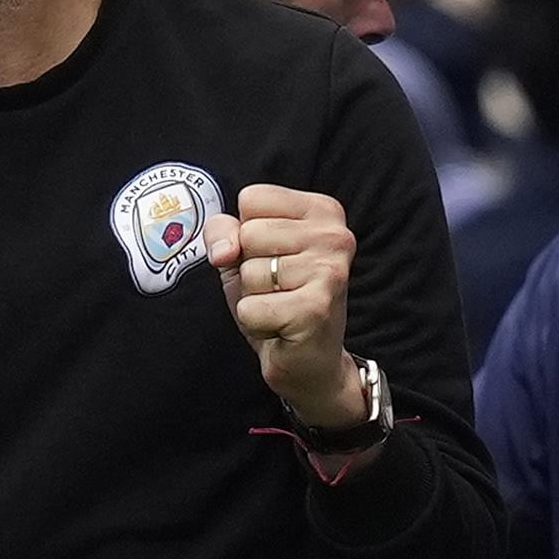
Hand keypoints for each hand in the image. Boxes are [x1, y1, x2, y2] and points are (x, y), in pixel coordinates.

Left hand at [205, 184, 365, 429]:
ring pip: (249, 271)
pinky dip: (255, 321)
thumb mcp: (242, 252)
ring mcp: (329, 270)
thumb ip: (223, 230)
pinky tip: (281, 326)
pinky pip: (250, 307)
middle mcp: (335, 234)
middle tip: (277, 287)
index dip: (245, 232)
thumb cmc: (278, 298)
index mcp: (322, 210)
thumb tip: (224, 250)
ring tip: (280, 305)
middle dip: (249, 266)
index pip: (251, 198)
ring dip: (253, 296)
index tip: (271, 254)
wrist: (311, 360)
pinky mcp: (316, 308)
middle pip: (248, 233)